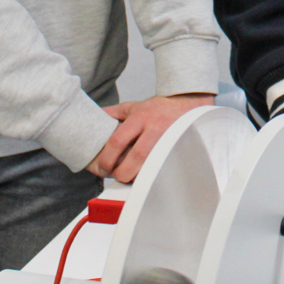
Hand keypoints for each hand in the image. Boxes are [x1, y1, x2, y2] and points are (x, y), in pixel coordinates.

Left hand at [86, 93, 212, 181]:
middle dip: (122, 172)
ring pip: (151, 165)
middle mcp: (155, 128)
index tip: (103, 167)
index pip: (119, 140)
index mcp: (140, 117)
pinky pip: (163, 168)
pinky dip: (152, 175)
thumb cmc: (158, 110)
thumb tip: (95, 118)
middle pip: (136, 157)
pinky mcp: (178, 149)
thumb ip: (114, 113)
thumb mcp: (134, 106)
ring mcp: (169, 140)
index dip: (108, 157)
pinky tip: (145, 175)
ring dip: (137, 176)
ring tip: (130, 177)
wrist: (188, 107)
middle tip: (116, 176)